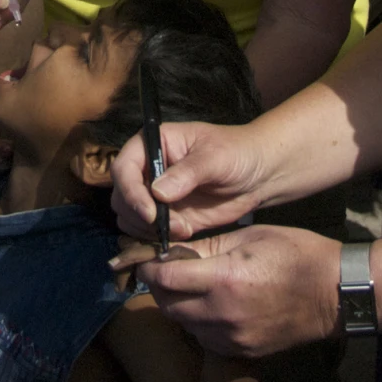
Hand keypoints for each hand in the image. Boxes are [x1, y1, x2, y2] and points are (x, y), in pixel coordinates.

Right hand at [111, 120, 275, 241]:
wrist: (259, 174)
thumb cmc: (238, 153)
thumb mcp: (216, 157)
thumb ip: (187, 172)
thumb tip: (158, 193)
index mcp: (153, 143)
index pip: (123, 167)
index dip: (131, 191)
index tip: (150, 213)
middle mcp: (147, 169)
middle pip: (121, 195)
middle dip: (140, 215)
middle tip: (170, 225)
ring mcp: (155, 194)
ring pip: (129, 217)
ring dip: (148, 230)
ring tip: (182, 229)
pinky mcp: (167, 216)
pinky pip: (148, 232)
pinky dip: (158, 238)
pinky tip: (184, 235)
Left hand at [113, 225, 341, 357]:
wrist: (335, 293)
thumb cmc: (296, 254)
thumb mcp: (250, 236)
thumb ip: (207, 246)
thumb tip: (172, 249)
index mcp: (224, 278)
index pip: (163, 278)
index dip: (149, 266)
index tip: (148, 257)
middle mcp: (222, 313)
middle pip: (166, 304)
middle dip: (159, 285)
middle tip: (166, 269)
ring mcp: (231, 337)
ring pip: (183, 323)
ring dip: (177, 304)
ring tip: (190, 285)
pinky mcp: (241, 351)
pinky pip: (204, 337)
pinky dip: (199, 321)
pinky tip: (211, 304)